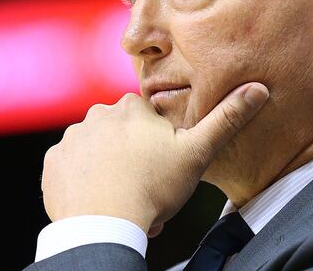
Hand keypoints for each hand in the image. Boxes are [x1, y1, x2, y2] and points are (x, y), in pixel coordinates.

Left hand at [40, 82, 269, 234]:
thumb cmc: (153, 187)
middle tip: (146, 187)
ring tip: (123, 197)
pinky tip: (99, 199)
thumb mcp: (197, 152)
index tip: (164, 169)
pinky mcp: (53, 163)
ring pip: (98, 152)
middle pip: (122, 135)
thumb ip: (226, 119)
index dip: (160, 147)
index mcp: (132, 107)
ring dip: (109, 170)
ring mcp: (71, 139)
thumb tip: (259, 88)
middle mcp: (96, 114)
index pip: (149, 120)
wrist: (104, 224)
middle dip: (134, 157)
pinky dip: (84, 181)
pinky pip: (72, 168)